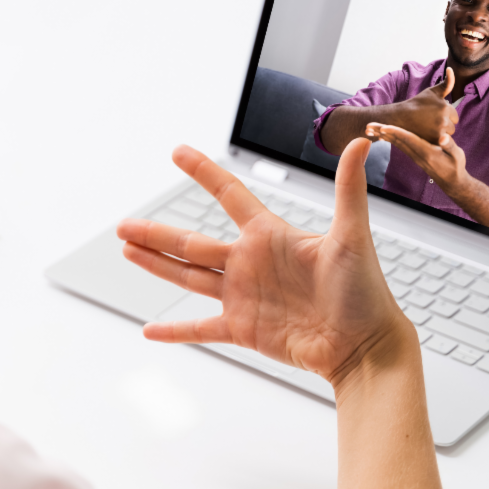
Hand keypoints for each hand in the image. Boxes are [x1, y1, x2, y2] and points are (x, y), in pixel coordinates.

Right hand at [116, 140, 414, 389]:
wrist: (365, 346)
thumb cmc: (365, 291)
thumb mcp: (352, 236)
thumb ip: (348, 189)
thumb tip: (359, 141)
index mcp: (269, 235)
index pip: (229, 194)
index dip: (203, 172)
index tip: (179, 152)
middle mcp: (250, 262)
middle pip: (191, 242)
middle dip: (156, 233)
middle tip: (123, 224)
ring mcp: (243, 297)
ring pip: (188, 276)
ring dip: (156, 265)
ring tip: (127, 251)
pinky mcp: (244, 329)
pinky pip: (201, 328)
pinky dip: (175, 330)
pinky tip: (150, 330)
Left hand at [367, 124, 466, 193]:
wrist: (452, 182)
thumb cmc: (456, 167)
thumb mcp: (457, 155)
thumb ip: (450, 146)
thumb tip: (443, 138)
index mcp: (427, 152)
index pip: (409, 140)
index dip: (397, 133)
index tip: (384, 127)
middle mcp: (417, 154)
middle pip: (397, 141)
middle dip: (382, 132)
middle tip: (368, 125)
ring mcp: (414, 155)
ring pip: (396, 143)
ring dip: (382, 135)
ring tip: (369, 128)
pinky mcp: (414, 155)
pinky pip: (399, 145)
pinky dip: (389, 138)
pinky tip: (381, 134)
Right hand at [390, 66, 457, 143]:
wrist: (399, 118)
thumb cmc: (416, 104)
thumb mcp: (431, 92)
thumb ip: (446, 83)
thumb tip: (451, 69)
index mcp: (445, 107)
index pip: (455, 116)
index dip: (445, 116)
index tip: (433, 115)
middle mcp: (444, 120)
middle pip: (453, 127)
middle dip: (444, 126)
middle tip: (429, 122)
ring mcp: (439, 132)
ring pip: (448, 135)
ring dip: (441, 134)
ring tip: (427, 128)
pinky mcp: (433, 142)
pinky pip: (442, 143)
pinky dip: (436, 141)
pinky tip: (427, 136)